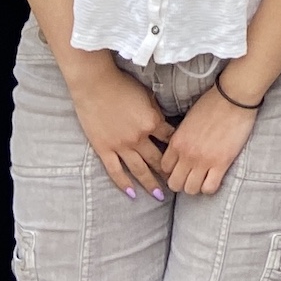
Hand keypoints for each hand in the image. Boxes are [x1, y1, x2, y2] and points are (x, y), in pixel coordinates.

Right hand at [64, 60, 176, 198]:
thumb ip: (156, 113)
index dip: (179, 149)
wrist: (95, 84)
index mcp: (152, 122)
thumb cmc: (122, 85)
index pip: (171, 140)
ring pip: (139, 169)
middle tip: (178, 183)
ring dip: (150, 184)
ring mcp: (121, 145)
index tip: (185, 158)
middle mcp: (139, 137)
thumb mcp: (148, 96)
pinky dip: (123, 183)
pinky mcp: (104, 148)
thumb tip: (165, 124)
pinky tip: (131, 194)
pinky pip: (115, 171)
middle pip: (158, 159)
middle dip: (169, 172)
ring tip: (160, 196)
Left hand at [159, 83, 256, 195]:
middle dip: (182, 182)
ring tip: (203, 179)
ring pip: (190, 190)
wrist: (234, 97)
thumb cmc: (213, 104)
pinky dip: (210, 187)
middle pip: (174, 184)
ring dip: (196, 187)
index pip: (164, 168)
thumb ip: (181, 137)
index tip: (181, 169)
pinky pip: (209, 188)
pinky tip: (215, 178)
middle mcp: (186, 154)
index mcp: (176, 141)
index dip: (172, 171)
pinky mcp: (221, 163)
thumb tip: (180, 149)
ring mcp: (203, 160)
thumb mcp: (188, 120)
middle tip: (191, 177)